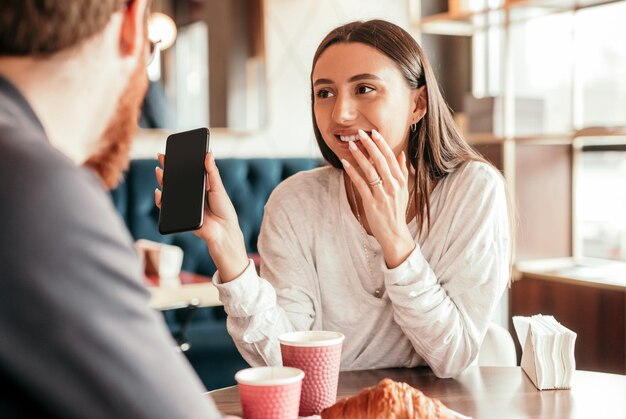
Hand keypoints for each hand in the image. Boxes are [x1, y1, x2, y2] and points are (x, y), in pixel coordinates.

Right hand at [155, 152, 248, 281]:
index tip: (172, 152)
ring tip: (159, 171)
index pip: (187, 172)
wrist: (223, 231)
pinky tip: (159, 192)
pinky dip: (160, 200)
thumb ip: (212, 172)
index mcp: (200, 186)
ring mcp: (184, 204)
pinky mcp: (179, 215)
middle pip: (175, 180)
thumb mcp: (218, 188)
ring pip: (169, 191)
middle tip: (161, 157)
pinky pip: (166, 207)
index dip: (178, 162)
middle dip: (167, 168)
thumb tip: (208, 153)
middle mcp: (191, 194)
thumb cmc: (224, 210)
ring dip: (162, 181)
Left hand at [342, 129, 415, 268]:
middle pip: (380, 161)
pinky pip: (360, 184)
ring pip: (369, 170)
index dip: (381, 144)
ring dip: (359, 156)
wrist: (395, 234)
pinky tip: (345, 164)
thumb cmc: (397, 211)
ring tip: (350, 146)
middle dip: (369, 145)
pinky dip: (352, 173)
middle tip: (360, 133)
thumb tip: (402, 154)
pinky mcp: (371, 203)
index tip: (374, 133)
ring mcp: (382, 195)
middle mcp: (393, 186)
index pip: (391, 158)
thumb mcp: (404, 191)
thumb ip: (402, 172)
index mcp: (400, 181)